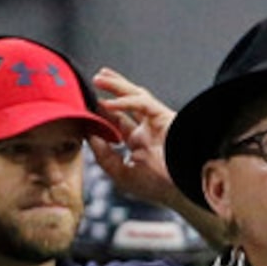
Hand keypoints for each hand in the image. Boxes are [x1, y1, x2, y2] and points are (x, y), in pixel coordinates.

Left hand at [88, 67, 185, 205]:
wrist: (182, 187)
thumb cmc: (158, 187)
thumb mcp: (121, 173)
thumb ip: (103, 156)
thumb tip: (89, 135)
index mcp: (140, 145)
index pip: (118, 124)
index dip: (102, 115)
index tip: (84, 109)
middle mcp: (148, 131)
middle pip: (127, 105)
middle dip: (110, 91)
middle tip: (92, 81)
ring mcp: (156, 122)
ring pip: (135, 96)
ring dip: (117, 85)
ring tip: (99, 78)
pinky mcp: (163, 116)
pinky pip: (142, 102)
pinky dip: (124, 101)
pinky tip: (108, 103)